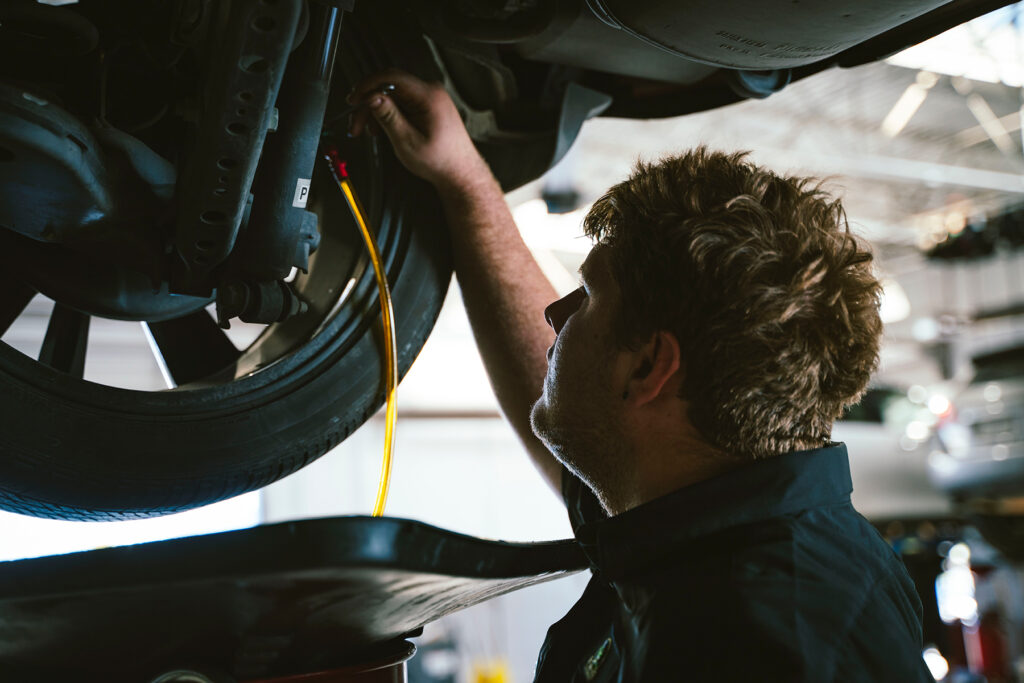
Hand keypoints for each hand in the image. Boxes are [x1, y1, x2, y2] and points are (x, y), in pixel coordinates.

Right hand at [348, 69, 488, 190]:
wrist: (458, 173)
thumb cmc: (441, 162)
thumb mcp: (407, 141)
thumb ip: (388, 116)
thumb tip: (371, 98)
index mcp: (429, 96)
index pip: (391, 77)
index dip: (367, 86)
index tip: (354, 99)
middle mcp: (430, 93)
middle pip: (388, 87)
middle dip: (368, 104)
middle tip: (355, 122)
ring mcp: (428, 99)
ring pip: (391, 96)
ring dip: (375, 112)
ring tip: (367, 131)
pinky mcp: (425, 107)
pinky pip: (400, 103)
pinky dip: (386, 115)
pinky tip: (380, 130)